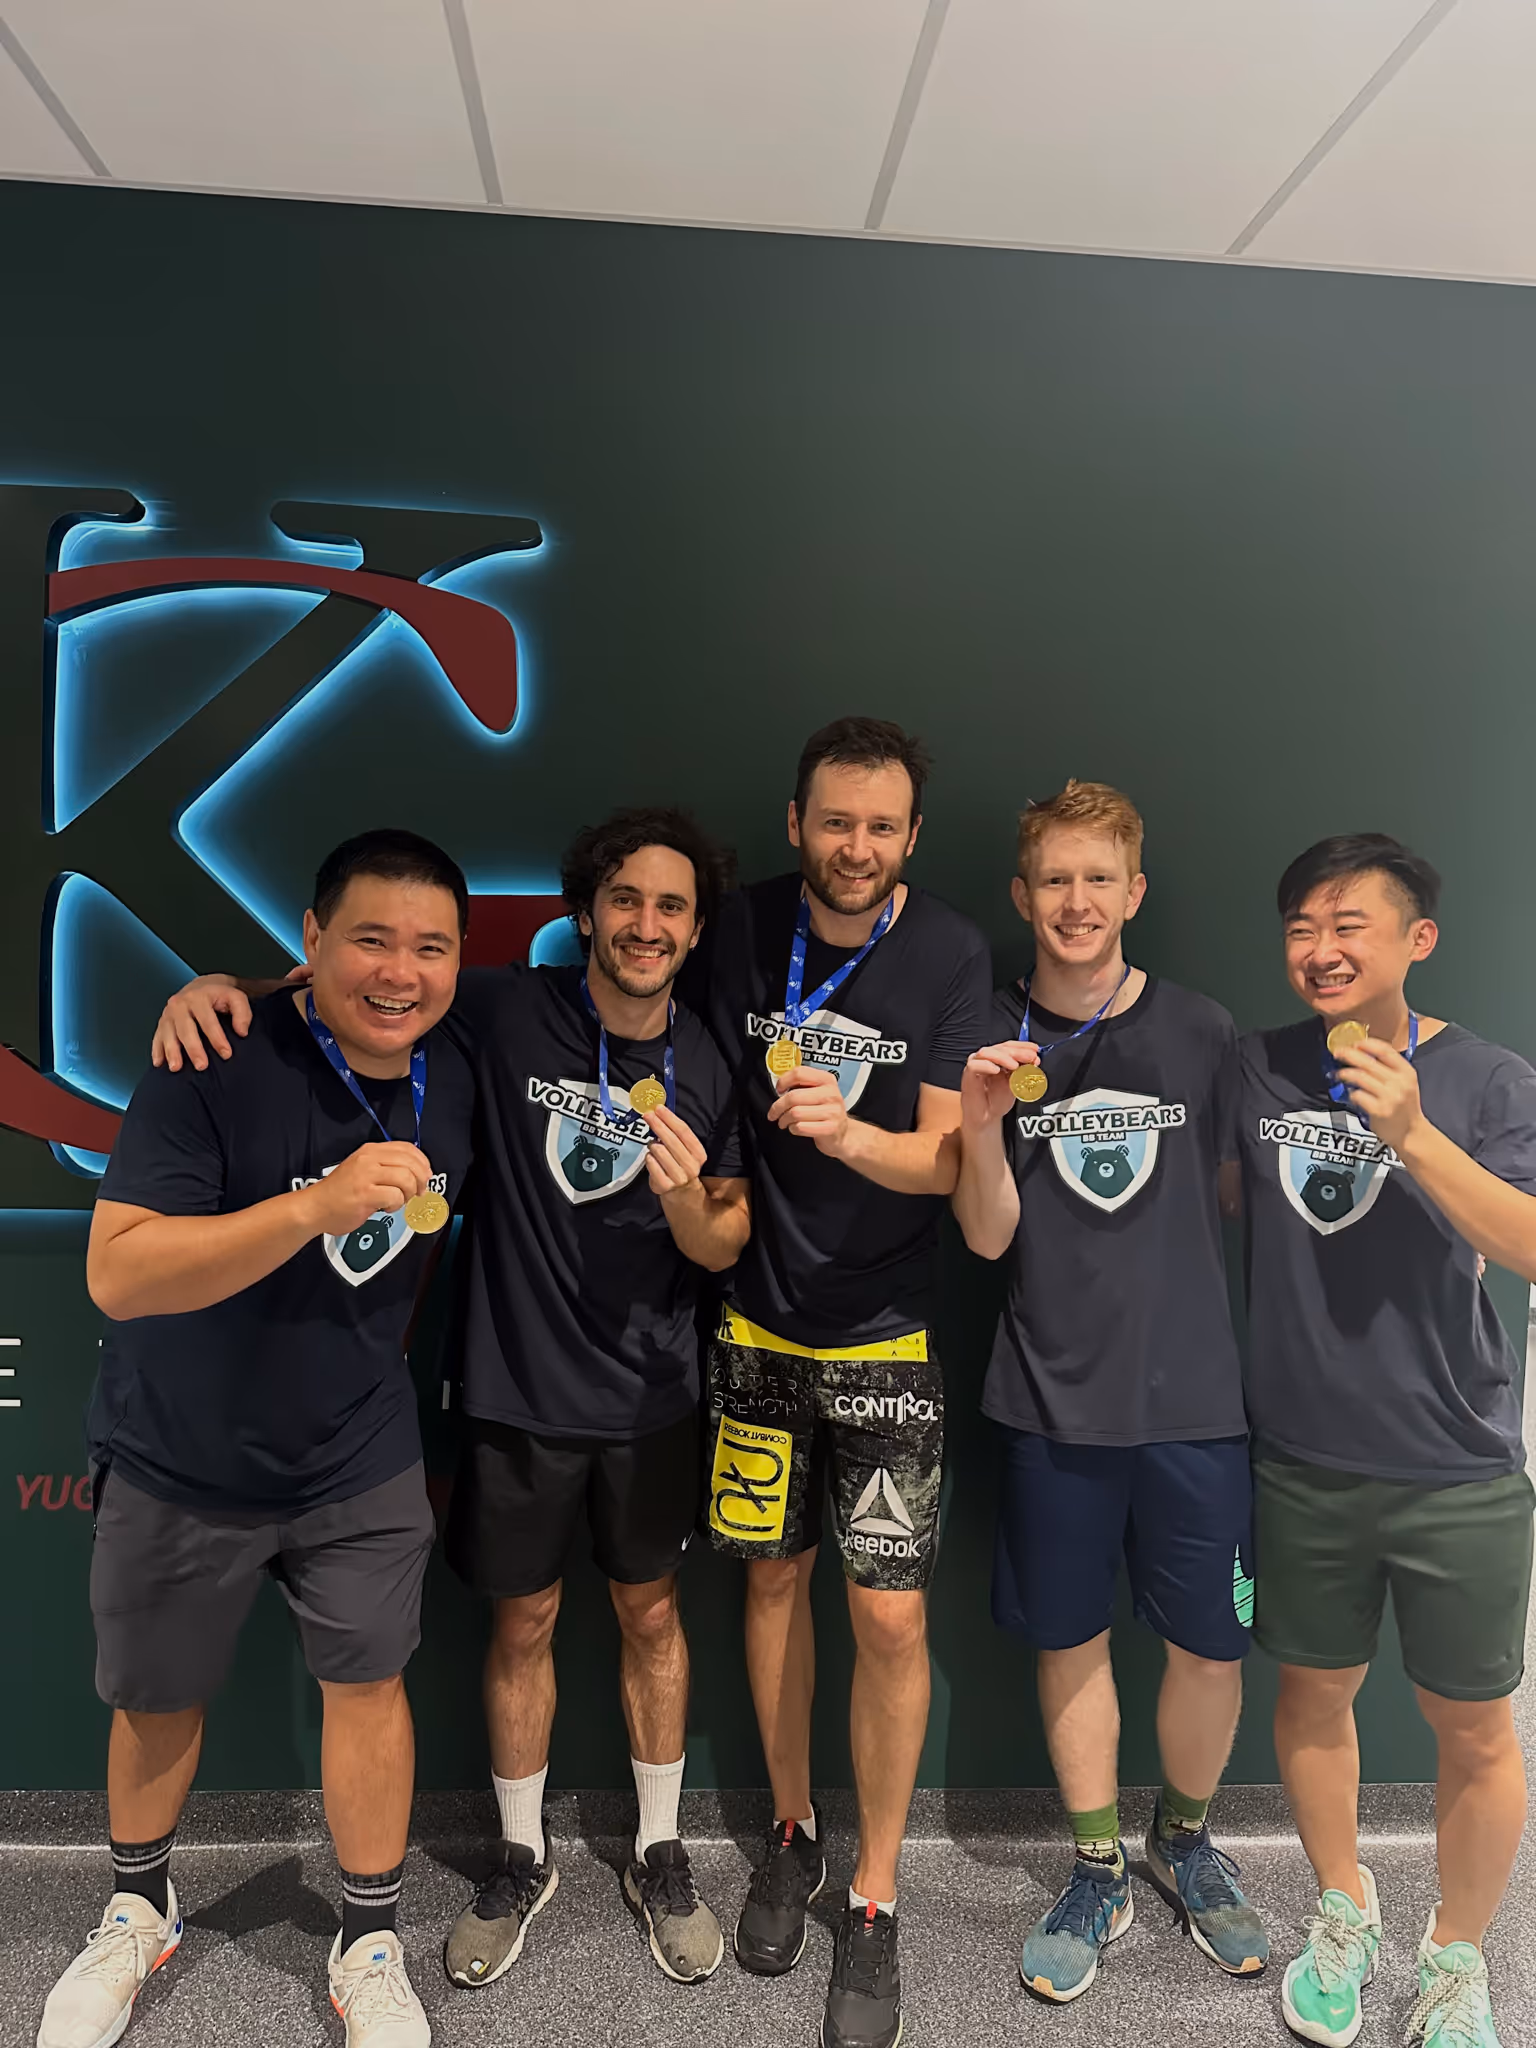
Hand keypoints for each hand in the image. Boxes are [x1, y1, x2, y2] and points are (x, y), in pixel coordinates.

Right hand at [153, 975, 249, 1071]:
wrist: (202, 986)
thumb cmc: (220, 995)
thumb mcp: (236, 997)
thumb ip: (242, 1013)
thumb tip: (241, 1032)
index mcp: (199, 997)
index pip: (208, 1021)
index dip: (217, 1038)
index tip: (226, 1054)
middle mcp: (180, 1004)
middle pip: (186, 1029)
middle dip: (193, 1048)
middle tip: (201, 1066)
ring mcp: (168, 1013)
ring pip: (168, 1033)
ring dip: (172, 1051)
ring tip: (176, 1068)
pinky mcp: (162, 1022)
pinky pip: (157, 1036)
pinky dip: (157, 1050)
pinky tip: (159, 1063)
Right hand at [295, 1142, 434, 1237]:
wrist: (315, 1207)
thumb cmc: (339, 1193)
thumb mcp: (362, 1169)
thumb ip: (386, 1166)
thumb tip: (417, 1172)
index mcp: (370, 1150)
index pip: (407, 1148)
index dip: (422, 1162)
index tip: (425, 1174)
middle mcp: (368, 1159)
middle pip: (410, 1163)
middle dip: (420, 1180)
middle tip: (417, 1192)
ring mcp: (366, 1175)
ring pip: (406, 1179)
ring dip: (407, 1194)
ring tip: (396, 1200)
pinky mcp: (365, 1194)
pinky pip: (395, 1196)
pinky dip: (395, 1205)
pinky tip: (385, 1207)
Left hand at [643, 1103, 707, 1196]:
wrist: (682, 1192)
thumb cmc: (680, 1164)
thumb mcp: (684, 1149)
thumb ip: (675, 1133)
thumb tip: (660, 1112)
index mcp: (698, 1154)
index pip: (684, 1131)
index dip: (670, 1118)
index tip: (658, 1108)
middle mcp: (691, 1165)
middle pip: (671, 1140)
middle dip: (658, 1125)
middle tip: (647, 1115)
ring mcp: (678, 1177)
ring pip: (660, 1152)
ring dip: (653, 1145)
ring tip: (653, 1145)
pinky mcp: (665, 1185)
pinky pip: (652, 1164)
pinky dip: (649, 1158)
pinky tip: (650, 1157)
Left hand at [767, 1062, 850, 1155]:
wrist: (842, 1132)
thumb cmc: (824, 1110)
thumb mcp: (818, 1091)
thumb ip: (801, 1085)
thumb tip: (780, 1085)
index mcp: (827, 1080)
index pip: (799, 1073)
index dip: (783, 1081)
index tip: (779, 1090)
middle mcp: (831, 1094)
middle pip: (793, 1096)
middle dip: (777, 1107)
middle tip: (774, 1113)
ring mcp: (832, 1112)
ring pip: (795, 1113)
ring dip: (784, 1119)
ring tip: (784, 1122)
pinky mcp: (830, 1128)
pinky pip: (801, 1127)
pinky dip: (793, 1129)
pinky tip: (795, 1128)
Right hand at [961, 1040, 1042, 1129]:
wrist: (986, 1117)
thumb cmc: (997, 1100)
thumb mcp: (1016, 1084)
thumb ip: (1023, 1071)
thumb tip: (1034, 1060)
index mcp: (998, 1059)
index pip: (1009, 1046)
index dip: (1022, 1046)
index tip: (1036, 1050)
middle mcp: (986, 1059)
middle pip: (1000, 1048)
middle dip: (1017, 1052)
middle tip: (1030, 1058)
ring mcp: (976, 1065)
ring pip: (987, 1053)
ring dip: (1003, 1057)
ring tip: (1015, 1066)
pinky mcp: (968, 1075)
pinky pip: (974, 1065)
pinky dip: (987, 1066)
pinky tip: (996, 1070)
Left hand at [1332, 1037, 1425, 1151]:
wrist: (1411, 1133)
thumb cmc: (1404, 1106)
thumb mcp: (1405, 1083)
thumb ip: (1389, 1068)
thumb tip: (1361, 1053)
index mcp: (1407, 1072)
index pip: (1385, 1050)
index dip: (1367, 1044)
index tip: (1354, 1043)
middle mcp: (1400, 1083)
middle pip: (1368, 1062)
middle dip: (1349, 1055)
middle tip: (1338, 1053)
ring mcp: (1389, 1097)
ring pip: (1360, 1077)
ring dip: (1345, 1073)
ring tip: (1338, 1074)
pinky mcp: (1379, 1110)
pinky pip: (1358, 1095)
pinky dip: (1351, 1093)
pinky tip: (1351, 1094)